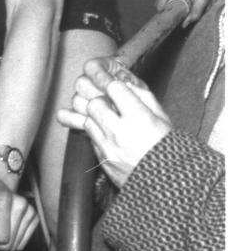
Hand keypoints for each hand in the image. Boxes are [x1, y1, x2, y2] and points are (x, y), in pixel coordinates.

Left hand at [0, 181, 37, 250]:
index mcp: (4, 200)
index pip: (2, 238)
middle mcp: (21, 203)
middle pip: (10, 244)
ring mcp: (29, 209)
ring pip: (18, 246)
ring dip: (6, 241)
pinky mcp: (34, 216)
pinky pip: (24, 243)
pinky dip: (14, 239)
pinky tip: (8, 226)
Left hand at [57, 56, 172, 187]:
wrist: (165, 182)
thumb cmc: (167, 146)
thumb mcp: (161, 116)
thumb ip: (140, 95)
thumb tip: (121, 78)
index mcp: (139, 117)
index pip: (112, 87)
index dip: (101, 74)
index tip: (95, 67)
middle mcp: (120, 131)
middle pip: (92, 100)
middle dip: (89, 89)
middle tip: (92, 84)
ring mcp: (108, 146)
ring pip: (84, 116)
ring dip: (85, 106)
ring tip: (91, 102)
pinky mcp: (100, 157)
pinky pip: (86, 135)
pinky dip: (87, 125)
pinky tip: (84, 119)